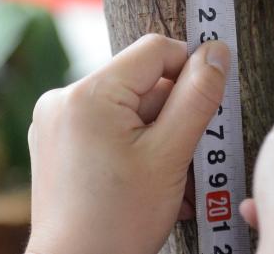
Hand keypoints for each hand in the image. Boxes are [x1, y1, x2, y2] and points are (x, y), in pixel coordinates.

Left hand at [25, 34, 229, 253]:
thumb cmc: (119, 222)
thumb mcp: (171, 155)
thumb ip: (197, 97)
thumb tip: (217, 51)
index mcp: (88, 93)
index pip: (156, 50)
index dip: (190, 70)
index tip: (208, 103)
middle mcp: (64, 99)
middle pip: (142, 82)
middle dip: (173, 115)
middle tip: (186, 159)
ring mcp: (56, 122)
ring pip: (129, 107)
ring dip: (158, 135)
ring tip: (169, 180)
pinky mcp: (57, 143)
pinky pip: (108, 126)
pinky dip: (134, 145)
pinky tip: (147, 181)